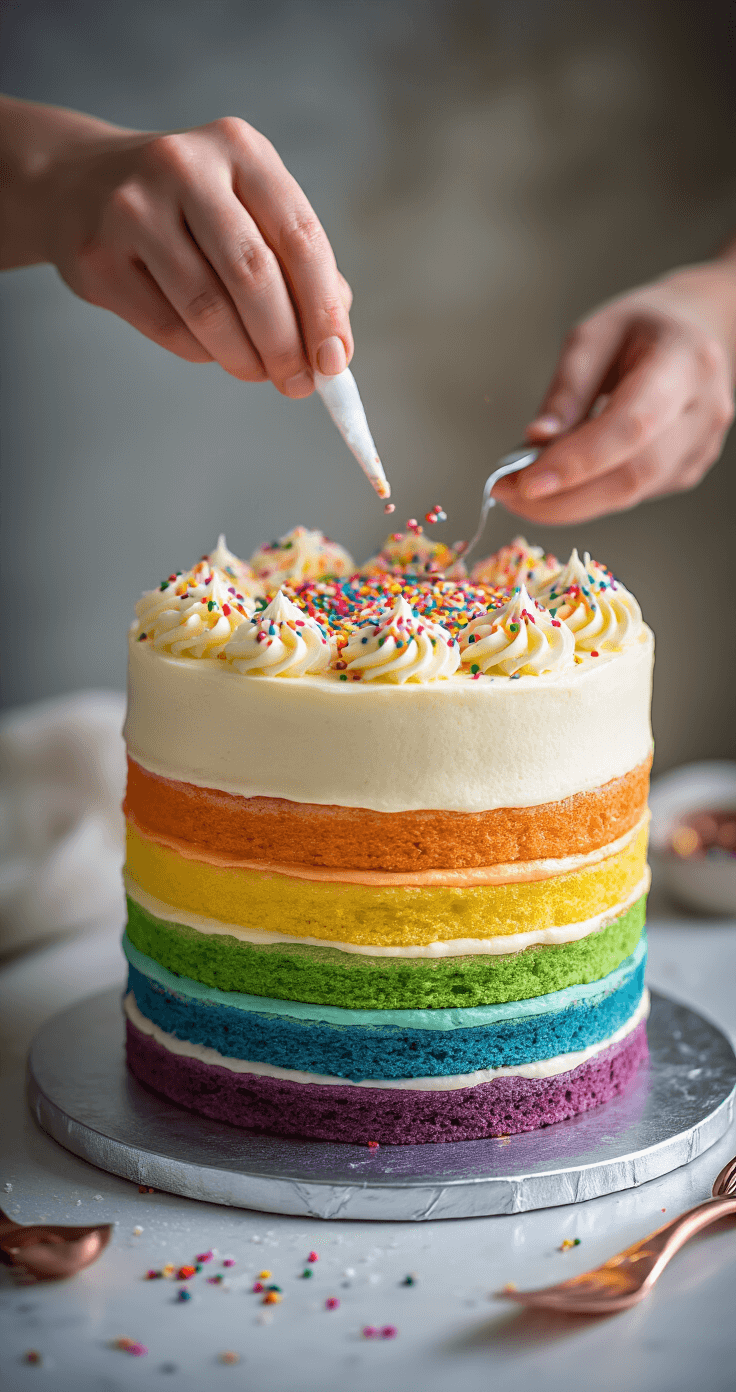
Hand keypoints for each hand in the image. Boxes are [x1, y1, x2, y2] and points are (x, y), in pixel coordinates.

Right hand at [37, 112, 352, 395]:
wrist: (77, 184)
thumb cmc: (186, 206)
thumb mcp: (246, 206)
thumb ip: (294, 261)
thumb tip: (333, 338)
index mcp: (239, 148)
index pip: (300, 236)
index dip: (324, 308)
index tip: (336, 360)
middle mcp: (185, 168)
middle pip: (254, 275)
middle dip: (285, 343)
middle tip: (299, 384)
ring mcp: (133, 209)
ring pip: (208, 308)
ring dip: (245, 357)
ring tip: (261, 374)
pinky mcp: (99, 256)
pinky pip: (167, 326)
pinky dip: (202, 352)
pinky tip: (214, 351)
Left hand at [493, 260, 735, 523]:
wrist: (699, 330)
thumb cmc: (643, 328)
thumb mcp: (594, 336)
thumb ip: (567, 390)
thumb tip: (536, 441)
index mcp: (685, 362)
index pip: (630, 425)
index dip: (577, 461)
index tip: (525, 482)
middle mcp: (703, 410)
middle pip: (631, 475)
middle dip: (563, 496)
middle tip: (507, 493)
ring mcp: (701, 446)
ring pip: (629, 494)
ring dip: (569, 502)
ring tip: (521, 487)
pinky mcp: (687, 470)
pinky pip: (631, 494)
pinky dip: (588, 494)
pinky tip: (562, 479)